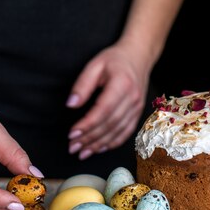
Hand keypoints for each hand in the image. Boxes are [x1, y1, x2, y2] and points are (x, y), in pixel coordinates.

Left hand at [66, 41, 149, 158]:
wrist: (139, 56)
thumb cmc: (114, 59)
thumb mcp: (95, 65)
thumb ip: (83, 84)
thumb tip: (71, 104)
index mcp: (122, 84)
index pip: (103, 110)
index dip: (87, 124)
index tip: (72, 134)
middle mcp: (132, 98)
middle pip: (110, 124)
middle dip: (90, 138)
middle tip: (72, 147)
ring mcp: (137, 107)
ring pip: (118, 132)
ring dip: (99, 144)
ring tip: (82, 152)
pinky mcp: (138, 113)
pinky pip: (126, 133)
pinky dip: (112, 143)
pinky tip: (99, 148)